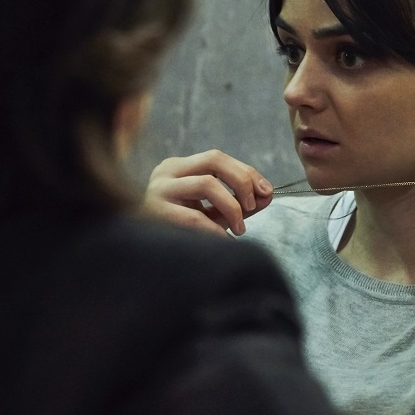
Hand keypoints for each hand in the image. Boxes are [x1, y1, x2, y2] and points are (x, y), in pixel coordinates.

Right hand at [143, 150, 274, 236]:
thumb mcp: (213, 213)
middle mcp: (166, 172)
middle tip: (252, 207)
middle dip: (242, 181)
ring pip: (206, 183)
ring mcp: (158, 190)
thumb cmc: (182, 231)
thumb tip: (267, 195)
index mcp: (178, 167)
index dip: (247, 172)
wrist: (146, 257)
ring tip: (239, 228)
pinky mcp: (155, 213)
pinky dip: (216, 230)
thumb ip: (240, 203)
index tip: (267, 192)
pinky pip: (195, 217)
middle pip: (214, 160)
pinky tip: (224, 240)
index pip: (218, 158)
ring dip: (232, 206)